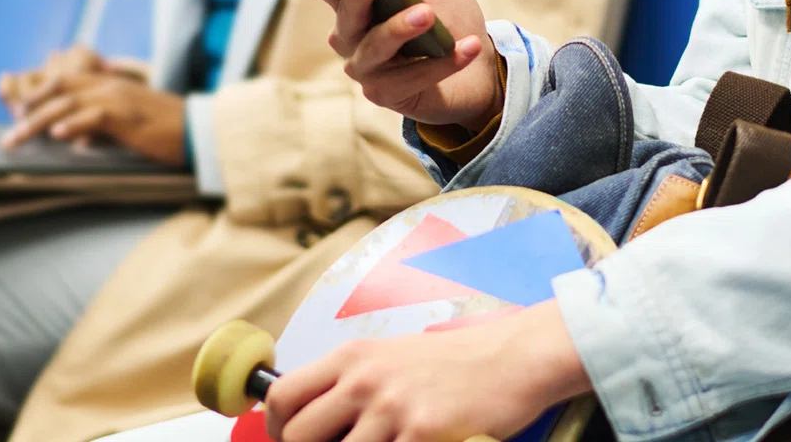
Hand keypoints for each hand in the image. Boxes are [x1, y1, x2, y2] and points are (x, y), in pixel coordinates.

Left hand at [0, 52, 184, 165]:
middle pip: (58, 90)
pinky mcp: (127, 115)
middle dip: (28, 110)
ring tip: (17, 138)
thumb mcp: (128, 124)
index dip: (38, 95)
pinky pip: (93, 116)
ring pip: (67, 103)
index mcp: (110, 85)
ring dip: (37, 122)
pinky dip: (72, 124)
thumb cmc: (166, 131)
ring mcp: (118, 98)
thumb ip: (101, 127)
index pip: (64, 82)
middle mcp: (110, 85)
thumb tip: (75, 142)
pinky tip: (56, 135)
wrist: (199, 130)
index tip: (18, 113)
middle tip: (8, 134)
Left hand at [264, 301, 590, 441]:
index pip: (283, 396)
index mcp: (353, 356)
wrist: (514, 357)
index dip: (276, 429)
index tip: (287, 441)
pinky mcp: (421, 432)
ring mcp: (392, 408)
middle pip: (299, 434)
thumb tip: (321, 421)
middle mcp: (364, 379)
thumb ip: (354, 382)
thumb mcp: (395, 357)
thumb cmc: (459, 362)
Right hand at [295, 0, 500, 130]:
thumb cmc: (445, 8)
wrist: (478, 62)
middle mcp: (349, 35)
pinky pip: (413, 76)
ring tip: (427, 13)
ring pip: (374, 48)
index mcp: (352, 0)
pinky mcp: (388, 95)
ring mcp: (365, 68)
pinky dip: (443, 62)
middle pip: (345, 15)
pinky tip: (468, 46)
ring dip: (400, 29)